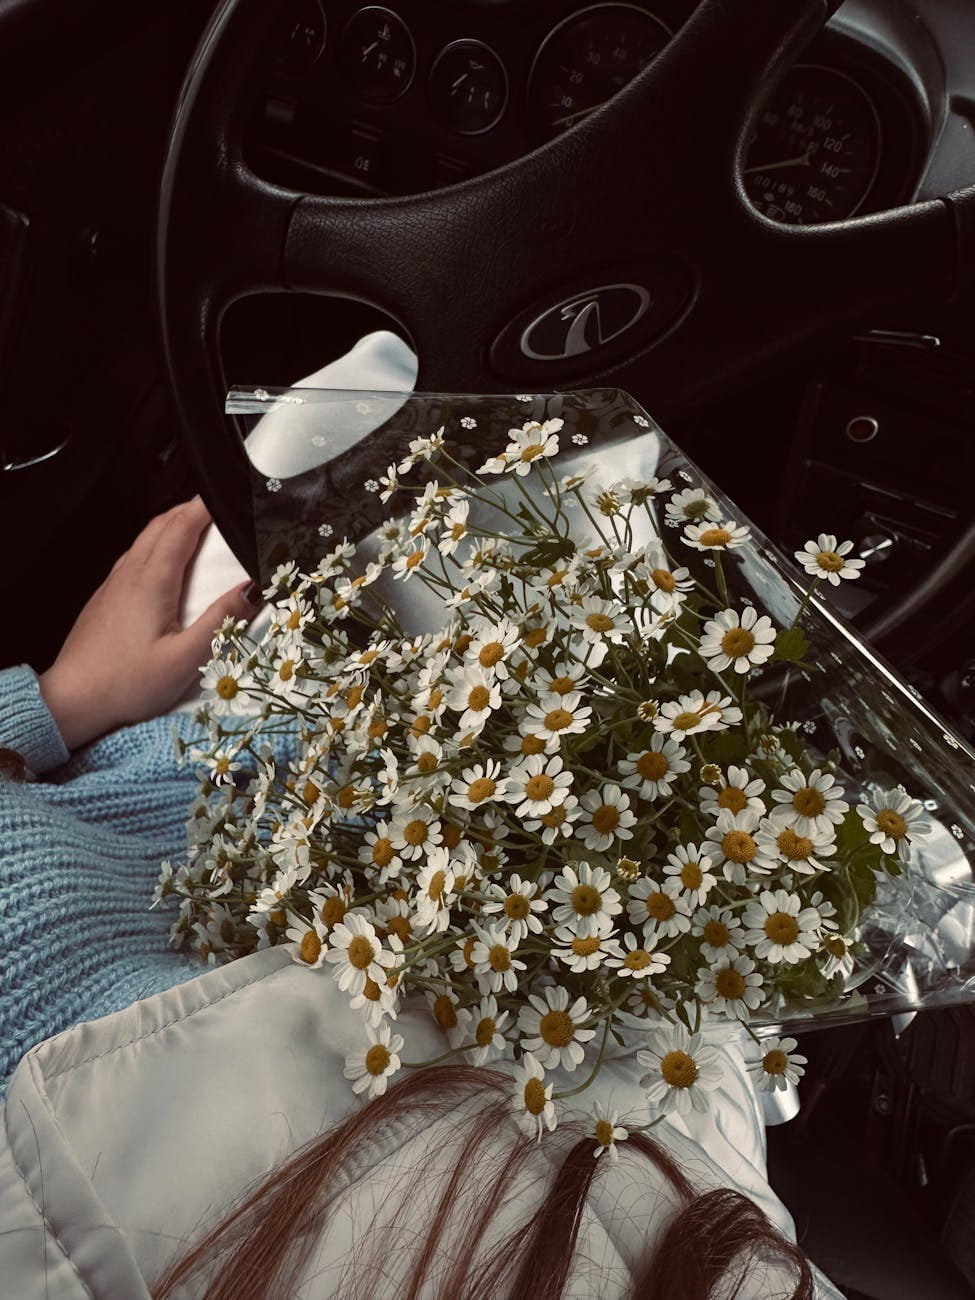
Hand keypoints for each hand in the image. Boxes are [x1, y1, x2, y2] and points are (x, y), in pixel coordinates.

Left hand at [40, 497, 259, 749]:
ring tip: (195, 527)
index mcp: (152, 582)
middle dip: (189, 509)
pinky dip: (156, 546)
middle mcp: (130, 576)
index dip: (203, 507)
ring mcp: (114, 585)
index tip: (223, 497)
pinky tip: (164, 563)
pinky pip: (133, 558)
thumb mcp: (185, 659)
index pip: (180, 528)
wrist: (74, 700)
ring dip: (171, 525)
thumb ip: (221, 622)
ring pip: (144, 539)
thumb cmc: (126, 683)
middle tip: (215, 508)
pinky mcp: (106, 599)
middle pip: (160, 525)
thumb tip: (252, 591)